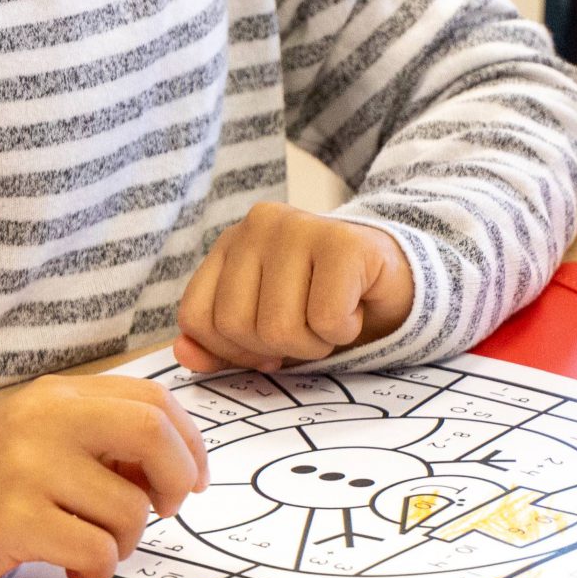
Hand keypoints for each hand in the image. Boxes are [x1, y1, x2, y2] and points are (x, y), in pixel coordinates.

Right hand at [0, 376, 207, 577]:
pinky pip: (96, 552)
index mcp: (61, 394)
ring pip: (128, 509)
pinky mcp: (17, 521)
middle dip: (177, 479)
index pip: (152, 401)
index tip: (194, 476)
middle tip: (165, 507)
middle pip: (152, 436)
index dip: (189, 441)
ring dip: (126, 540)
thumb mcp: (47, 433)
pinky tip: (74, 568)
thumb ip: (105, 433)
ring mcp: (30, 470)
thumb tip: (175, 461)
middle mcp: (47, 421)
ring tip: (95, 544)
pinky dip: (98, 570)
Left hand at [174, 203, 415, 373]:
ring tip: (332, 315)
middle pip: (237, 326)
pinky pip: (326, 320)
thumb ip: (219, 344)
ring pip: (280, 328)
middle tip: (309, 327)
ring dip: (314, 343)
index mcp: (229, 244)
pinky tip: (355, 306)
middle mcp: (257, 225)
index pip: (197, 319)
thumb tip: (184, 353)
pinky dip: (344, 331)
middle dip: (278, 348)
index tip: (269, 345)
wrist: (392, 280)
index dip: (233, 351)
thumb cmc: (321, 305)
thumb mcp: (263, 329)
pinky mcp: (343, 240)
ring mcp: (300, 225)